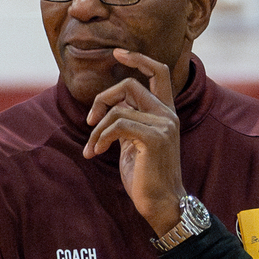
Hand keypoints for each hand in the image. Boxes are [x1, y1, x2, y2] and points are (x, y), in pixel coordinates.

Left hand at [83, 49, 184, 234]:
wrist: (162, 204)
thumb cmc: (146, 179)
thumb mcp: (134, 145)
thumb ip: (127, 123)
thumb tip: (108, 109)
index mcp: (165, 113)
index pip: (158, 72)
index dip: (138, 59)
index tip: (117, 53)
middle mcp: (168, 114)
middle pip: (130, 85)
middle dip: (103, 98)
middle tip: (90, 122)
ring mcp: (163, 125)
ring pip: (119, 109)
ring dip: (97, 129)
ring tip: (91, 148)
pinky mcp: (154, 138)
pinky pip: (118, 124)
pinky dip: (101, 137)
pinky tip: (96, 153)